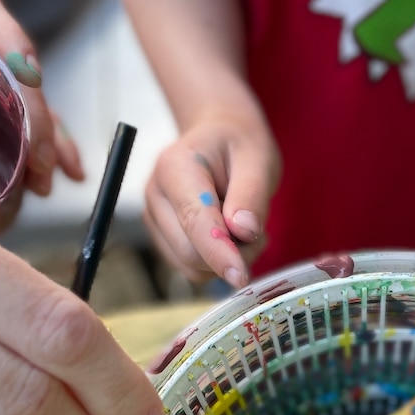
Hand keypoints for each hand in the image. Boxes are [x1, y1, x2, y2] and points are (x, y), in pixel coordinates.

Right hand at [144, 110, 280, 287]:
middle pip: (190, 252)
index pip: (195, 221)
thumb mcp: (258, 158)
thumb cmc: (239, 145)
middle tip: (260, 233)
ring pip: (191, 266)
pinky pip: (192, 268)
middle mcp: (156, 194)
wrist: (218, 137)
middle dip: (232, 255)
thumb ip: (251, 194)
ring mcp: (154, 217)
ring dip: (227, 260)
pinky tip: (230, 236)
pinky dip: (217, 262)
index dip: (219, 253)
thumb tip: (244, 232)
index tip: (241, 277)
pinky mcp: (162, 236)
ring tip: (245, 228)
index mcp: (175, 167)